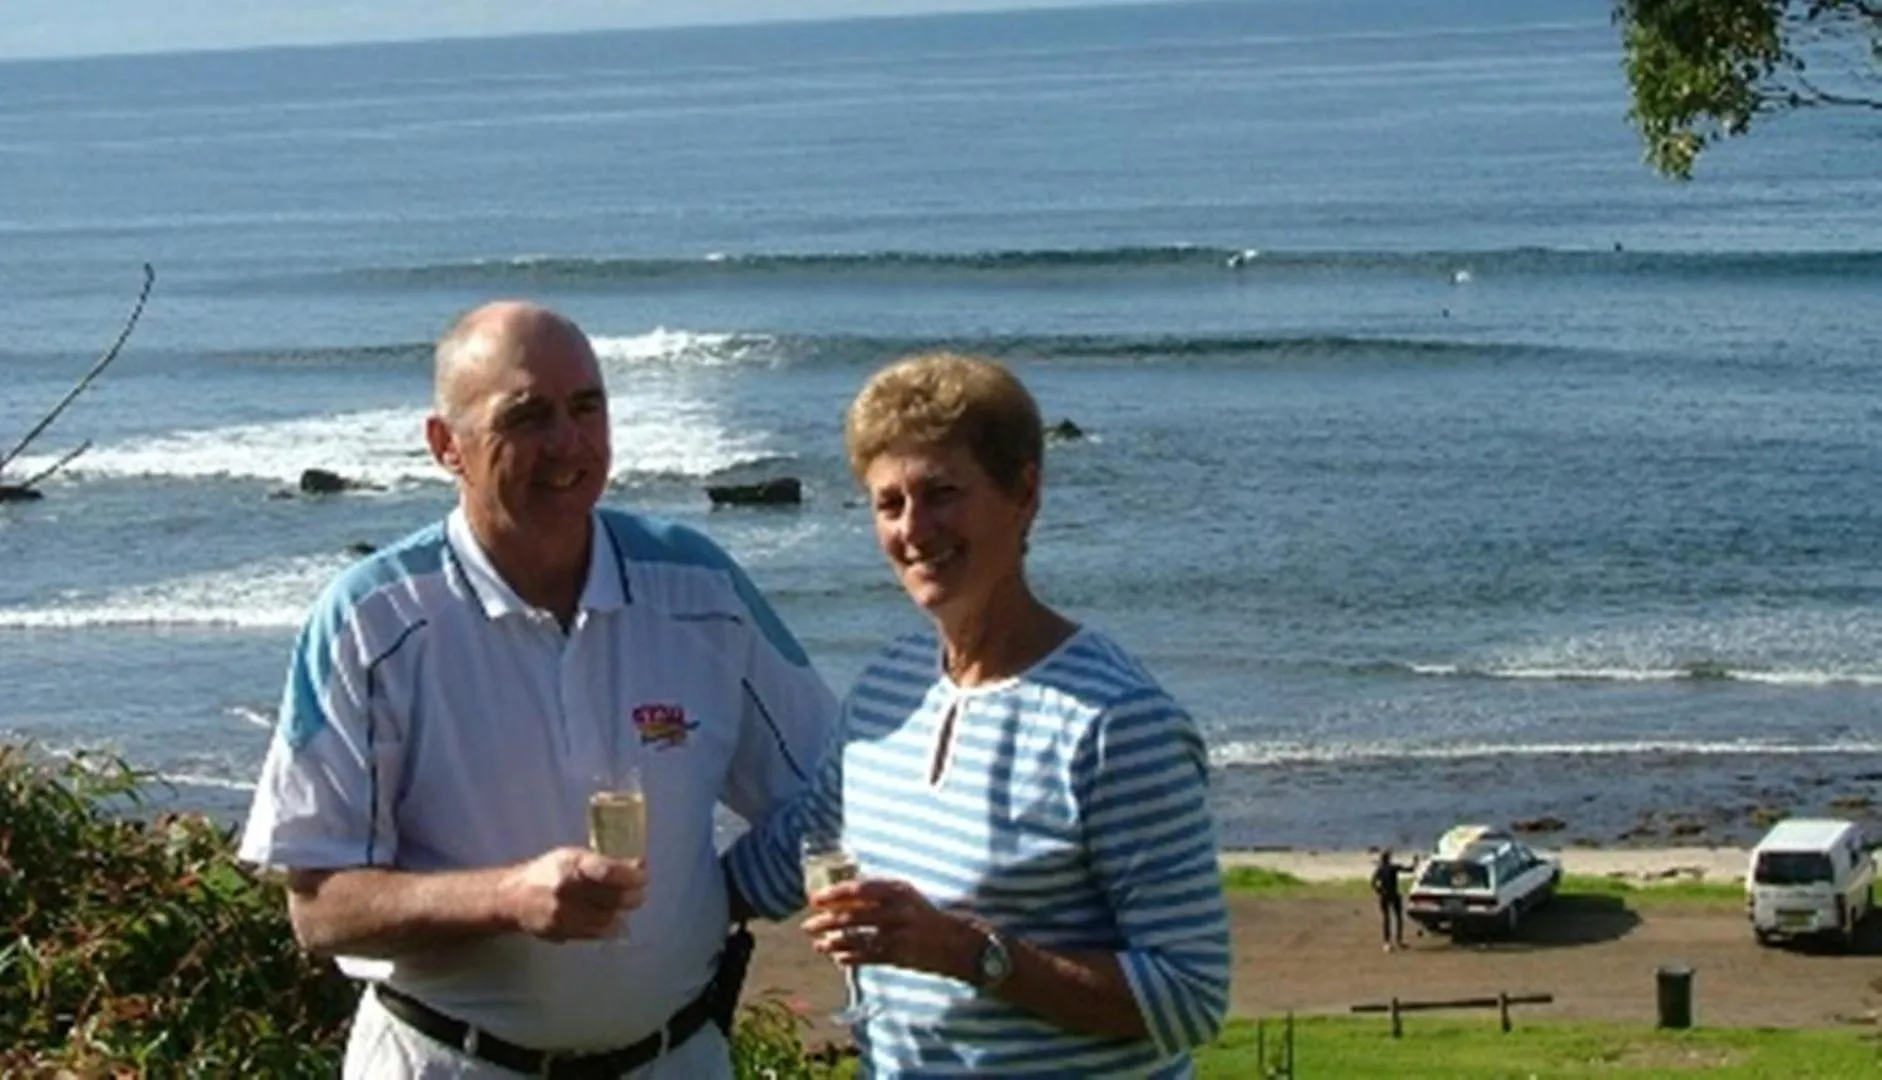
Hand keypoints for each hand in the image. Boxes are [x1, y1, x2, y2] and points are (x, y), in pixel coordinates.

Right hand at [500, 847, 645, 941]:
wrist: (513, 897)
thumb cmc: (548, 871)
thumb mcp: (572, 856)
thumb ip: (601, 863)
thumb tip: (637, 867)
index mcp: (569, 864)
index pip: (606, 870)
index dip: (630, 875)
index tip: (642, 875)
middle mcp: (564, 889)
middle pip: (610, 898)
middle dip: (632, 896)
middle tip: (639, 893)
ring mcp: (561, 914)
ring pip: (606, 919)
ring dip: (622, 913)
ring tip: (627, 906)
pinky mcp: (560, 932)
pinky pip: (594, 933)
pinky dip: (608, 927)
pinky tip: (614, 920)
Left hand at [801, 878, 979, 981]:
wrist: (956, 942)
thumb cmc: (924, 915)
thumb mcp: (906, 896)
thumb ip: (878, 894)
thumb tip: (841, 896)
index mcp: (899, 890)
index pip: (859, 888)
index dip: (834, 894)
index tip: (815, 899)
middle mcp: (899, 910)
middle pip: (853, 915)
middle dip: (826, 921)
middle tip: (807, 926)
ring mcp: (899, 935)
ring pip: (857, 938)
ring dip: (833, 943)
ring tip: (818, 945)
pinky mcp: (900, 956)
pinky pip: (868, 957)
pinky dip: (850, 958)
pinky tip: (838, 959)